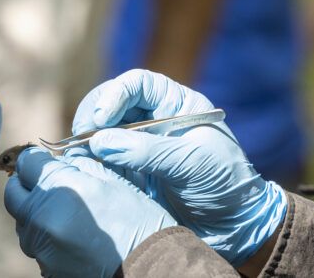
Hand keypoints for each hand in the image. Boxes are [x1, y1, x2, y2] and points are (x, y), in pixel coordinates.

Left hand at [4, 148, 176, 277]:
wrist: (152, 270)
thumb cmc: (138, 222)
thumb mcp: (110, 181)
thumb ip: (76, 165)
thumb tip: (55, 161)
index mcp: (60, 190)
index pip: (27, 163)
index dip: (36, 158)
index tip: (45, 160)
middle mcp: (41, 219)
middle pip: (14, 192)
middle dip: (27, 184)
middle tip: (49, 183)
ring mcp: (41, 248)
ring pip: (23, 220)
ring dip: (35, 211)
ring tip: (66, 213)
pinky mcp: (45, 269)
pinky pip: (36, 244)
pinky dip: (46, 236)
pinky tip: (72, 236)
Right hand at [77, 70, 286, 266]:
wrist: (235, 229)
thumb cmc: (225, 186)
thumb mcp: (192, 163)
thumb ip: (147, 151)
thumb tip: (100, 142)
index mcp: (177, 105)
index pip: (139, 84)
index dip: (116, 94)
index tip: (101, 118)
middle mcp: (155, 119)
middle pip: (114, 103)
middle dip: (94, 115)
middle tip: (82, 136)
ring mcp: (140, 145)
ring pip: (104, 131)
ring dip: (88, 140)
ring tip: (79, 156)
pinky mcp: (130, 171)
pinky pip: (103, 160)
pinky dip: (91, 163)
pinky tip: (85, 170)